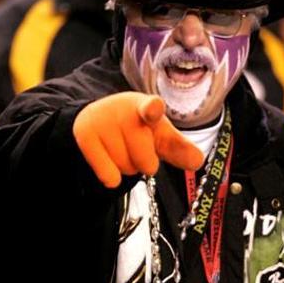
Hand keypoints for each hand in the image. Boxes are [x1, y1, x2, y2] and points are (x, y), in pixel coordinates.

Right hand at [73, 91, 203, 187]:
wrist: (98, 118)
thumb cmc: (137, 127)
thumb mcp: (159, 134)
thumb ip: (179, 148)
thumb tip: (198, 161)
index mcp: (148, 106)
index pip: (151, 108)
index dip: (153, 109)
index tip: (153, 109)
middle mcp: (124, 110)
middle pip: (147, 162)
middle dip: (144, 162)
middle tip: (136, 147)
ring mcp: (102, 120)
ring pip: (126, 169)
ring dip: (127, 167)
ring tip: (120, 148)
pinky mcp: (85, 134)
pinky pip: (108, 174)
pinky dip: (111, 176)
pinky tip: (107, 159)